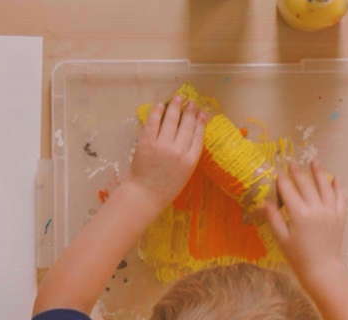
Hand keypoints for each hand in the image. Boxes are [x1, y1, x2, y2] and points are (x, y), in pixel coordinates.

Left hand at [128, 95, 207, 209]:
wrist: (145, 194)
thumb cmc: (167, 186)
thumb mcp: (185, 173)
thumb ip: (189, 154)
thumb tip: (193, 134)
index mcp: (190, 160)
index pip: (198, 135)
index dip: (201, 121)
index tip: (202, 112)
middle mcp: (178, 151)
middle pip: (187, 125)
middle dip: (190, 111)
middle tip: (191, 102)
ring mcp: (162, 145)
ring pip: (171, 120)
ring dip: (176, 106)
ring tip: (179, 98)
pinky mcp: (147, 142)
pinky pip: (153, 122)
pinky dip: (157, 111)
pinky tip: (161, 105)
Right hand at [265, 161, 346, 286]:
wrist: (323, 270)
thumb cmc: (298, 257)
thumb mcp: (281, 239)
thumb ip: (273, 218)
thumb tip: (264, 202)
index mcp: (299, 214)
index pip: (288, 191)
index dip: (282, 181)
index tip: (278, 173)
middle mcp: (316, 209)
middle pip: (306, 185)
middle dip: (297, 173)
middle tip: (291, 163)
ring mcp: (331, 211)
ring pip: (325, 186)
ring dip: (318, 173)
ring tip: (314, 162)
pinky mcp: (340, 216)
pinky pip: (341, 197)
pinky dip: (338, 186)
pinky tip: (334, 178)